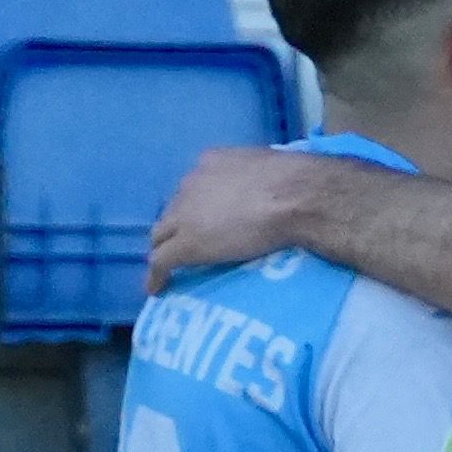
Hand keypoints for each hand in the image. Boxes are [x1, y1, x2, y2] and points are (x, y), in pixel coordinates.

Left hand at [146, 145, 355, 290]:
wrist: (294, 197)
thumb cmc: (295, 181)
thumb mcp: (271, 167)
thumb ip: (258, 177)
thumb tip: (270, 187)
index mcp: (211, 163)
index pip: (193, 188)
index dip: (195, 207)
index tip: (204, 220)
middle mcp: (191, 184)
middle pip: (173, 210)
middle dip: (176, 227)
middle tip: (186, 245)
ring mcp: (185, 215)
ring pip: (161, 235)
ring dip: (164, 249)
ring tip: (168, 268)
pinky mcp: (187, 244)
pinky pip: (161, 261)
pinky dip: (157, 275)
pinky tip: (158, 289)